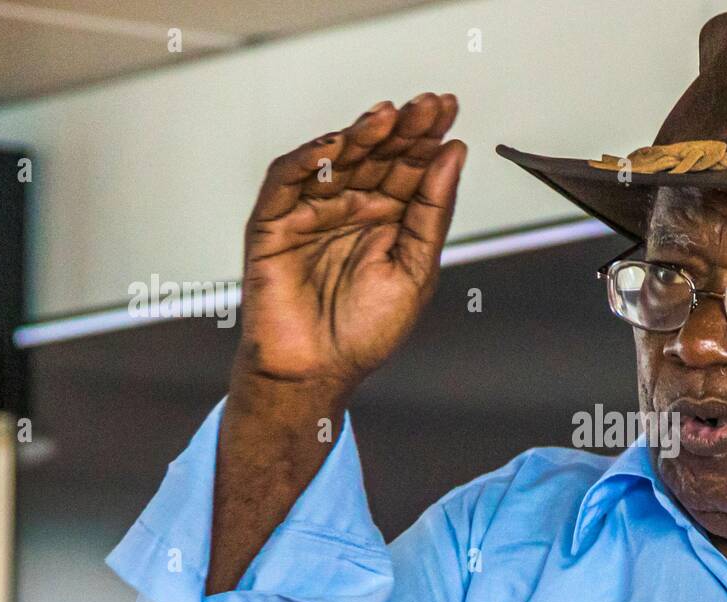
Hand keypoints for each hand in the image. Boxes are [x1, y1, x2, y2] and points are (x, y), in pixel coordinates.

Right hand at [236, 94, 465, 389]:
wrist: (318, 372)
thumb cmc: (364, 331)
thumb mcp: (417, 268)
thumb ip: (432, 211)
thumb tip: (452, 156)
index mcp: (387, 220)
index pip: (408, 167)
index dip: (427, 137)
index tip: (449, 110)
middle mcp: (350, 209)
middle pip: (376, 155)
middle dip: (402, 128)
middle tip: (428, 105)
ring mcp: (311, 212)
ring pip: (335, 159)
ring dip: (361, 135)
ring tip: (389, 117)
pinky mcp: (274, 222)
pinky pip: (287, 180)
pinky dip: (309, 159)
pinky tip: (337, 145)